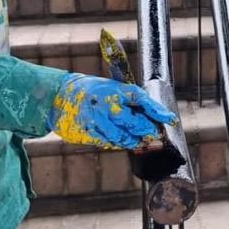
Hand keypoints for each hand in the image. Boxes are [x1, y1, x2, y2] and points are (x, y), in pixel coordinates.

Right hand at [48, 74, 177, 149]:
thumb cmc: (92, 90)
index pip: (141, 98)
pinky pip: (108, 142)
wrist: (58, 96)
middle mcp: (106, 105)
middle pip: (133, 122)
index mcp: (114, 89)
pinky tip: (123, 140)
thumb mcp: (111, 86)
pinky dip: (118, 142)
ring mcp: (96, 121)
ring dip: (134, 141)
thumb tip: (155, 112)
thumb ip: (130, 98)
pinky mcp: (88, 133)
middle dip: (147, 130)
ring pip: (122, 137)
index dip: (157, 110)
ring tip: (141, 141)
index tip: (170, 119)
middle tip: (155, 134)